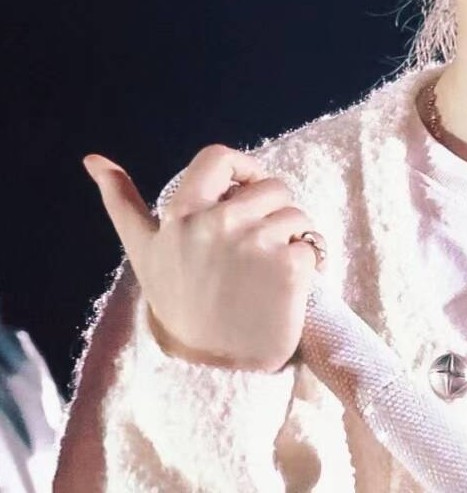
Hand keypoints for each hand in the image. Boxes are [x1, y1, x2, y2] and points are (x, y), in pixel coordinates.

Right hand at [83, 145, 323, 372]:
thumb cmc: (179, 303)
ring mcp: (256, 243)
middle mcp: (218, 223)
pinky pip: (312, 243)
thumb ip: (120, 201)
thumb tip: (92, 157)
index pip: (220, 158)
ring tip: (264, 272)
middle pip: (271, 186)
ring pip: (295, 213)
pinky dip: (306, 261)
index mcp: (181, 214)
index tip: (244, 194)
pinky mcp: (291, 266)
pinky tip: (283, 288)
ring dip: (291, 237)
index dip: (241, 170)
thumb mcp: (145, 251)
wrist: (213, 369)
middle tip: (251, 252)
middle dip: (270, 212)